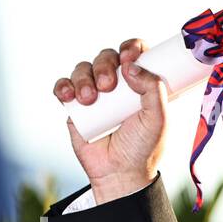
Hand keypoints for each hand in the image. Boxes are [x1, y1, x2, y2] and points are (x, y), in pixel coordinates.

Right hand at [54, 38, 166, 203]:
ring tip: (90, 100)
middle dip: (105, 65)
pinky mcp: (76, 107)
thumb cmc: (143, 148)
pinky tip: (69, 96)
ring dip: (84, 79)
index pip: (135, 53)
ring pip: (84, 69)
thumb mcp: (158, 120)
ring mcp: (95, 94)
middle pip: (107, 57)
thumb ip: (153, 90)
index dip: (131, 48)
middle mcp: (118, 86)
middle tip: (108, 86)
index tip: (129, 57)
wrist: (119, 173)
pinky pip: (64, 86)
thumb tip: (131, 65)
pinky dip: (64, 87)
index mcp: (141, 84)